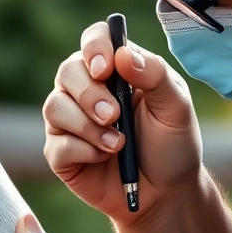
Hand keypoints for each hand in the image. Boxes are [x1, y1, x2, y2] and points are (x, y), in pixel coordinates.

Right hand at [43, 20, 204, 222]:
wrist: (165, 194)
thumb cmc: (172, 145)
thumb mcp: (176, 107)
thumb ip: (155, 75)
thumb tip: (122, 54)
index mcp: (116, 70)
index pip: (94, 39)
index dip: (95, 47)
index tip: (106, 68)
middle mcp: (87, 89)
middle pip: (67, 71)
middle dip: (89, 93)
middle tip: (115, 115)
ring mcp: (70, 121)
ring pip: (55, 106)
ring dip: (88, 126)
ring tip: (118, 144)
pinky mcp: (61, 152)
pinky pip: (57, 144)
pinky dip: (83, 151)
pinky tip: (104, 158)